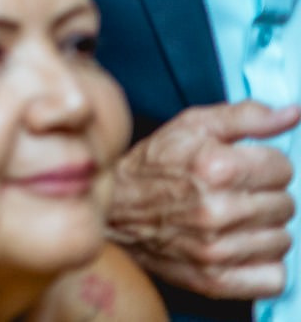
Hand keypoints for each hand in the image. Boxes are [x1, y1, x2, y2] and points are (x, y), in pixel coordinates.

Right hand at [107, 100, 298, 299]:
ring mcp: (216, 249)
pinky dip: (264, 264)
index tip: (244, 167)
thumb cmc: (152, 166)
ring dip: (264, 230)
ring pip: (282, 240)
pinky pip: (274, 278)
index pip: (283, 168)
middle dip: (264, 195)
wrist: (111, 209)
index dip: (265, 163)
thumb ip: (246, 116)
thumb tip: (292, 113)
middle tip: (235, 193)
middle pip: (286, 205)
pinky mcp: (215, 279)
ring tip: (234, 219)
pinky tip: (240, 246)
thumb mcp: (191, 125)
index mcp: (214, 167)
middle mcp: (216, 210)